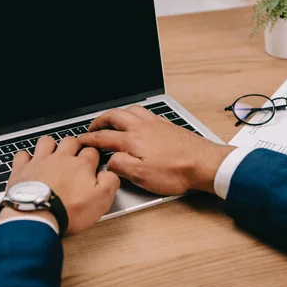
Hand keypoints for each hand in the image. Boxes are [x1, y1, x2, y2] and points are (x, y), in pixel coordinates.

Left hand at [4, 136, 119, 233]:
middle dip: (74, 146)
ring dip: (51, 146)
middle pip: (70, 142)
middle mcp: (61, 159)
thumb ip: (110, 182)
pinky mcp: (22, 170)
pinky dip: (26, 158)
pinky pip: (23, 155)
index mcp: (81, 165)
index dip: (94, 156)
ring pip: (47, 142)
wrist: (37, 217)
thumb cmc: (68, 211)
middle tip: (75, 156)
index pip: (92, 151)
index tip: (94, 162)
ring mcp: (40, 162)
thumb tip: (110, 173)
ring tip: (53, 155)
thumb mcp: (101, 201)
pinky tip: (30, 164)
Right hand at [78, 105, 235, 195]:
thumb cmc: (176, 171)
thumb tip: (109, 160)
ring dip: (117, 113)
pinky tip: (137, 120)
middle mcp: (142, 127)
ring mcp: (155, 123)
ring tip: (111, 120)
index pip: (104, 137)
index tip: (81, 141)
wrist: (204, 163)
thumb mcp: (142, 176)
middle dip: (100, 120)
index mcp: (133, 139)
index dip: (89, 139)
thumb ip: (121, 166)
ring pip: (130, 110)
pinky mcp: (167, 125)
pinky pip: (145, 112)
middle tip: (93, 127)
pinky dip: (134, 114)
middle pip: (114, 116)